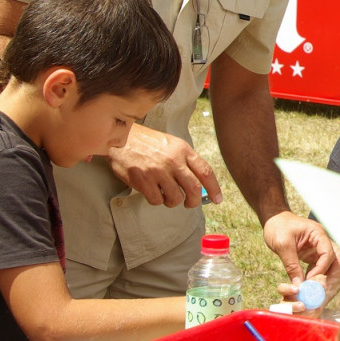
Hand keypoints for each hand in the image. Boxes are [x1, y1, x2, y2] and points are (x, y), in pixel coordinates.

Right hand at [106, 124, 221, 206]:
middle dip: (194, 201)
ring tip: (167, 195)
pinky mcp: (143, 180)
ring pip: (175, 198)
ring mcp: (158, 171)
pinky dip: (157, 200)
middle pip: (194, 189)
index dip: (214, 188)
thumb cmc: (149, 143)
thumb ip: (186, 161)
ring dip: (173, 202)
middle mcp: (173, 160)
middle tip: (190, 203)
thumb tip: (201, 184)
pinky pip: (157, 200)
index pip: (206, 172)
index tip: (217, 199)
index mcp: (183, 150)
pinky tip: (153, 192)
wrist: (122, 137)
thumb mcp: (173, 145)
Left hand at [265, 211, 339, 300]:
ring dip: (326, 278)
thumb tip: (298, 285)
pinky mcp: (312, 254)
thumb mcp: (282, 245)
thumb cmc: (278, 227)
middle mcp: (322, 241)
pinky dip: (317, 276)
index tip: (310, 280)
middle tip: (323, 290)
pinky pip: (320, 267)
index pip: (328, 253)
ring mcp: (318, 248)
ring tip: (317, 291)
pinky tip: (309, 285)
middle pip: (336, 259)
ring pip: (330, 264)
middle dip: (332, 275)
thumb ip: (291, 265)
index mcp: (318, 234)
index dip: (321, 268)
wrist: (273, 220)